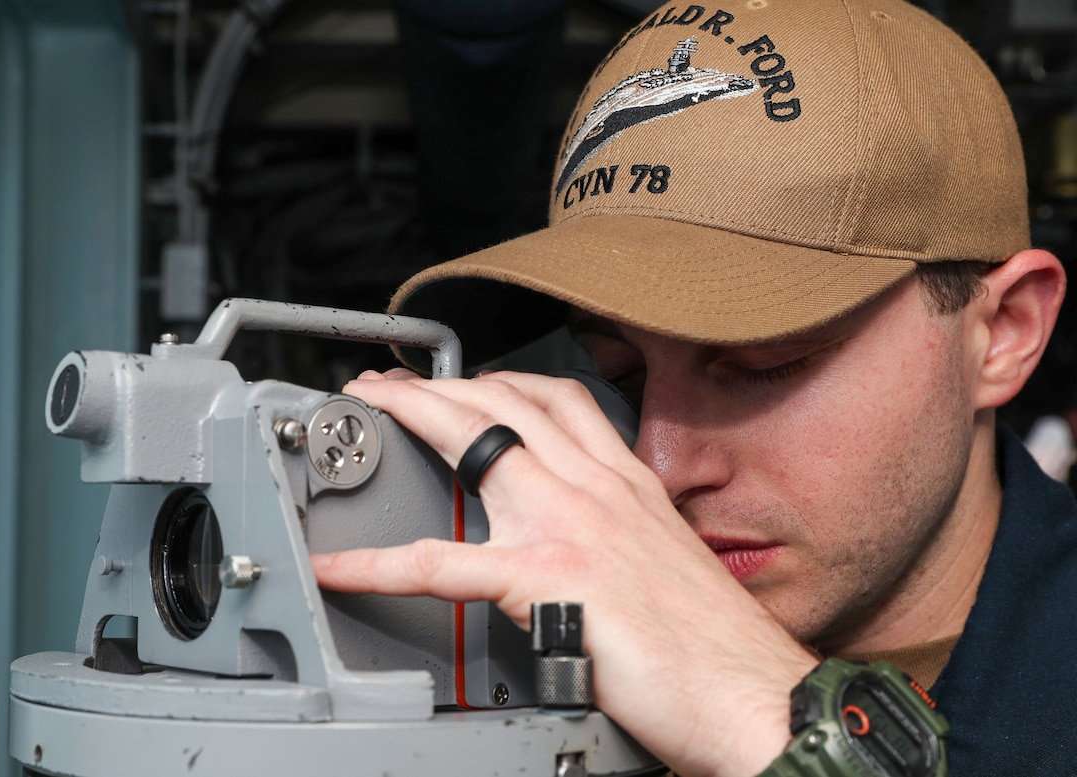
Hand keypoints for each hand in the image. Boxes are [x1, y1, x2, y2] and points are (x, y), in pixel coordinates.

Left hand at [311, 369, 815, 776]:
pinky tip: (342, 564)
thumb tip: (589, 538)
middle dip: (437, 382)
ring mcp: (570, 526)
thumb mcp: (669, 558)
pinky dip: (379, 562)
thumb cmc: (717, 643)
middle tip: (389, 384)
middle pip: (503, 403)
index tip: (462, 380)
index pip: (555, 400)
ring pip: (473, 443)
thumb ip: (622, 531)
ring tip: (365, 414)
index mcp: (627, 482)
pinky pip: (441, 564)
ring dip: (408, 418)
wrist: (751, 693)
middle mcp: (598, 487)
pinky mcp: (546, 580)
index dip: (497, 380)